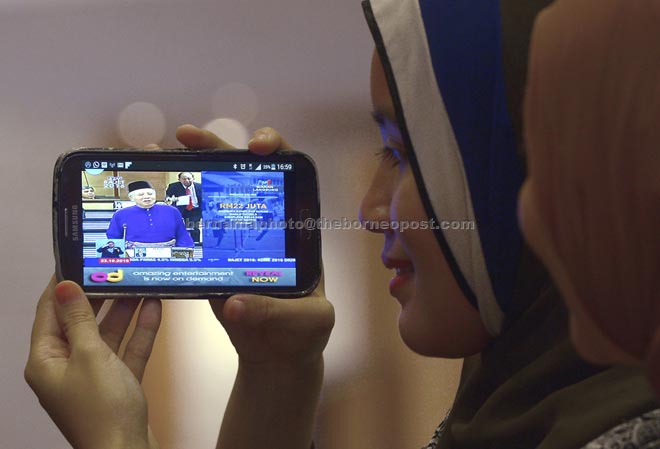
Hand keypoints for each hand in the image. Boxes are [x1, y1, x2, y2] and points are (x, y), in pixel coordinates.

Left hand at [25, 277, 160, 448]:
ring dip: (125, 310)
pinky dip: (140, 331)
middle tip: (117, 266)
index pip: (49, 312)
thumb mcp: (89, 355)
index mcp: (46, 360)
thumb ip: (80, 319)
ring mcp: (94, 375)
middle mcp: (66, 366)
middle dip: (101, 294)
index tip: (77, 258)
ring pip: (108, 334)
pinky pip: (128, 350)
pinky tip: (154, 308)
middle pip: (82, 321)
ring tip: (141, 282)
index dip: (62, 284)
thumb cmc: (102, 409)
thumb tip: (66, 287)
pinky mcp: (118, 382)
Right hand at [176, 125, 334, 368]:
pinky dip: (170, 208)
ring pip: (210, 194)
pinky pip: (190, 227)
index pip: (287, 175)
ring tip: (157, 152)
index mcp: (294, 228)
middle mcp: (263, 224)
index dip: (275, 151)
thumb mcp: (305, 322)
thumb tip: (235, 302)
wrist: (275, 354)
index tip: (256, 147)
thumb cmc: (303, 334)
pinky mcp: (209, 257)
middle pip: (240, 174)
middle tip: (188, 135)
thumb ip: (276, 311)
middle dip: (215, 148)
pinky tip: (150, 194)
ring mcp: (232, 238)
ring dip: (185, 170)